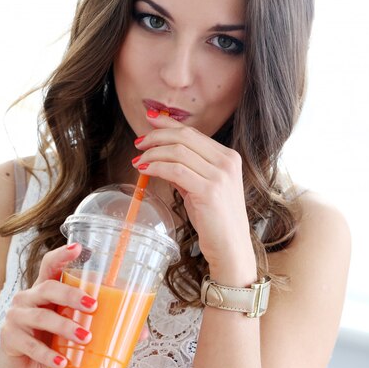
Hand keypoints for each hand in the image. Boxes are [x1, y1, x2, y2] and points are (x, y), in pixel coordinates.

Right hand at [0, 243, 150, 367]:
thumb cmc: (52, 343)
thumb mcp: (74, 330)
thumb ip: (102, 326)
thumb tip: (141, 331)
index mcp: (45, 290)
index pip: (50, 265)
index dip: (62, 254)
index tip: (78, 247)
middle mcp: (28, 298)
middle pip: (48, 287)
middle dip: (72, 295)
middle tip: (92, 306)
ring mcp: (16, 317)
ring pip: (41, 316)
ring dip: (65, 326)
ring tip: (84, 338)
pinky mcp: (9, 339)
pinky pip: (31, 345)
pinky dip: (49, 354)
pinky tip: (63, 360)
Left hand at [132, 110, 255, 278]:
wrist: (230, 247)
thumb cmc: (215, 220)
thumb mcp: (201, 188)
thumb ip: (185, 170)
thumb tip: (160, 156)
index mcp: (228, 157)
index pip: (193, 133)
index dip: (168, 124)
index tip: (150, 120)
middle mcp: (227, 162)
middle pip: (185, 137)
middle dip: (157, 136)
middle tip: (138, 143)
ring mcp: (220, 176)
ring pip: (178, 152)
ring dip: (153, 153)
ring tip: (138, 160)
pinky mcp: (210, 191)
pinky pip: (176, 171)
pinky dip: (157, 167)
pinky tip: (145, 169)